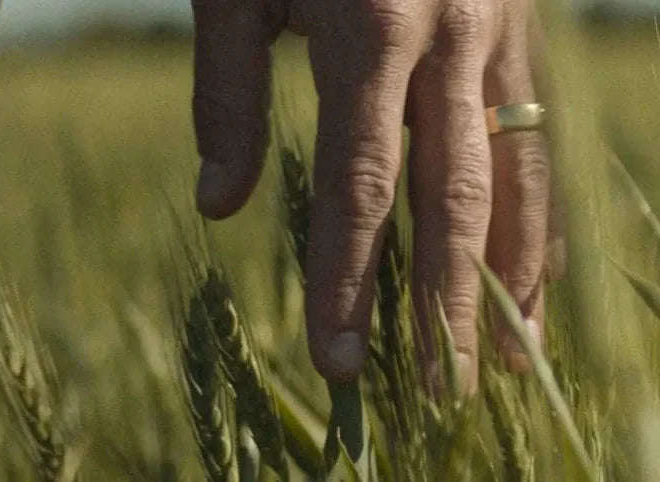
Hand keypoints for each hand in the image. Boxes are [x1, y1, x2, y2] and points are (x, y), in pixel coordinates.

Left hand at [191, 0, 549, 393]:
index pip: (360, 186)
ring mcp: (497, 33)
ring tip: (505, 357)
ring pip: (515, 171)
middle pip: (453, 196)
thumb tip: (221, 208)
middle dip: (447, 301)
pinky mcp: (517, 28)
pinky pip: (534, 135)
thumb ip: (227, 97)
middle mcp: (450, 40)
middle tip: (440, 392)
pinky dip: (535, 209)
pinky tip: (532, 267)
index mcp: (371, 31)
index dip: (350, 279)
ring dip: (511, 271)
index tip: (338, 358)